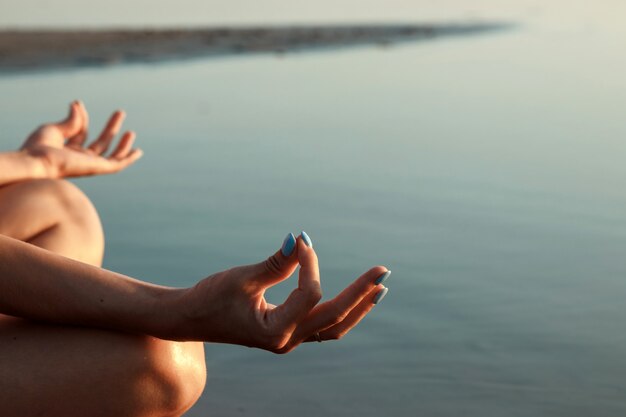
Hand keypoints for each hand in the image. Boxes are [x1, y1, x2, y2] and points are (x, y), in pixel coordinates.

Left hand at [21, 101, 142, 177]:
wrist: (37, 160)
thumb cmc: (38, 147)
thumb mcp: (54, 129)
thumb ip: (70, 121)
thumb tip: (78, 105)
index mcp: (67, 151)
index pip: (81, 132)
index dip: (82, 116)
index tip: (77, 103)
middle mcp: (79, 159)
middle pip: (101, 143)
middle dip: (110, 127)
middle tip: (121, 112)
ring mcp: (89, 164)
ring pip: (111, 154)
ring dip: (122, 143)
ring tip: (131, 131)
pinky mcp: (97, 168)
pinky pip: (117, 164)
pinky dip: (128, 158)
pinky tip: (138, 151)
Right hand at [174, 232, 389, 352]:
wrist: (191, 318)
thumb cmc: (211, 297)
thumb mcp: (241, 277)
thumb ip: (275, 263)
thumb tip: (298, 239)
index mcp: (273, 331)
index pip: (309, 295)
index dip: (310, 264)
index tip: (301, 241)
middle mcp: (286, 341)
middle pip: (335, 318)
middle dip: (361, 294)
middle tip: (384, 272)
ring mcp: (289, 340)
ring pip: (334, 327)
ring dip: (358, 307)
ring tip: (380, 288)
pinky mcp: (288, 333)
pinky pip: (324, 325)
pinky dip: (342, 310)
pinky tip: (356, 297)